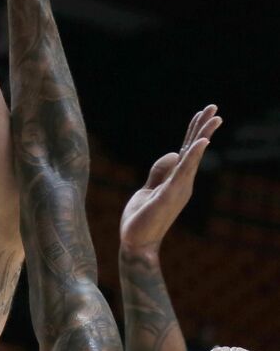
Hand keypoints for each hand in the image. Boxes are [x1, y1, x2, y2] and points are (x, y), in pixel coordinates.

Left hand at [120, 105, 221, 253]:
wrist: (136, 243)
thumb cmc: (141, 219)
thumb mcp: (149, 189)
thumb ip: (159, 172)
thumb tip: (173, 153)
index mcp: (176, 180)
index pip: (187, 151)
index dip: (194, 131)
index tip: (203, 113)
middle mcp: (182, 183)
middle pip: (194, 150)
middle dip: (204, 127)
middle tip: (215, 107)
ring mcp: (178, 188)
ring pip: (193, 156)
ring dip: (203, 135)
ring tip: (215, 117)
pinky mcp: (170, 194)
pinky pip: (184, 170)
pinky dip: (195, 155)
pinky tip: (202, 141)